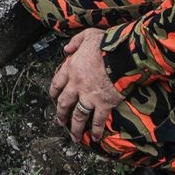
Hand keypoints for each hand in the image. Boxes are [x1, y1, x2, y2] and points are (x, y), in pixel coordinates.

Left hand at [49, 28, 124, 142]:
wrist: (121, 55)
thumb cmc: (106, 44)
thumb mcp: (87, 36)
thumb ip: (75, 42)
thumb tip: (66, 49)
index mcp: (71, 68)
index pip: (57, 83)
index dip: (54, 92)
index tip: (53, 98)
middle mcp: (77, 84)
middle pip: (64, 102)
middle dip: (61, 114)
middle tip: (59, 121)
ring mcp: (89, 96)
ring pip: (78, 115)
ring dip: (75, 127)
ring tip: (74, 136)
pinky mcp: (103, 104)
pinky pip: (98, 120)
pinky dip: (96, 130)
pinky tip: (95, 138)